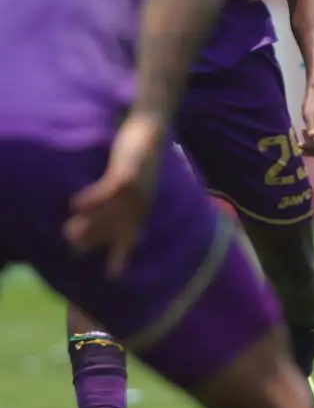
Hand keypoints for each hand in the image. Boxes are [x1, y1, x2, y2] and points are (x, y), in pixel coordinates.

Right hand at [65, 113, 164, 276]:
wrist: (151, 130)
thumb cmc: (138, 158)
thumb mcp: (130, 182)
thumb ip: (117, 200)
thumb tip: (99, 217)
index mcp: (142, 206)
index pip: (132, 235)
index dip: (122, 255)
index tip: (113, 276)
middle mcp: (141, 201)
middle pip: (117, 228)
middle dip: (96, 241)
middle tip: (73, 252)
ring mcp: (137, 187)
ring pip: (111, 212)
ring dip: (90, 223)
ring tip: (68, 233)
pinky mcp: (128, 170)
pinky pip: (110, 188)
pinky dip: (94, 197)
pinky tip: (76, 203)